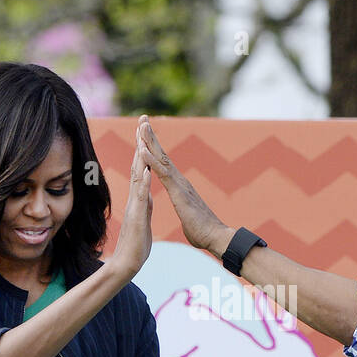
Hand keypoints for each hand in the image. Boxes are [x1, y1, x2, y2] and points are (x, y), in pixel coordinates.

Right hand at [110, 124, 154, 279]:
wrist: (128, 263)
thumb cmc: (135, 244)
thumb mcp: (143, 219)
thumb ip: (144, 204)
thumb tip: (145, 194)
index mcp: (139, 198)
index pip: (141, 168)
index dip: (144, 149)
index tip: (146, 130)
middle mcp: (135, 198)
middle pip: (138, 166)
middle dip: (141, 143)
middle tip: (142, 122)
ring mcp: (135, 206)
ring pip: (137, 178)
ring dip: (140, 158)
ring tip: (143, 139)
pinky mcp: (137, 217)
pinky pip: (141, 198)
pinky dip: (144, 183)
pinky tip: (146, 171)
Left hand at [135, 115, 230, 254]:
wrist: (215, 237)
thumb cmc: (202, 231)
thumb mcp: (189, 217)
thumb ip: (186, 211)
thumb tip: (190, 215)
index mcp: (179, 186)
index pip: (163, 164)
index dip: (153, 149)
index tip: (144, 135)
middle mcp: (180, 180)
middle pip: (162, 155)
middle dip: (151, 137)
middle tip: (142, 119)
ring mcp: (180, 184)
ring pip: (161, 158)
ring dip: (150, 142)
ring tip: (141, 126)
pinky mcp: (178, 192)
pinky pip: (162, 172)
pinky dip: (151, 160)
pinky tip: (142, 150)